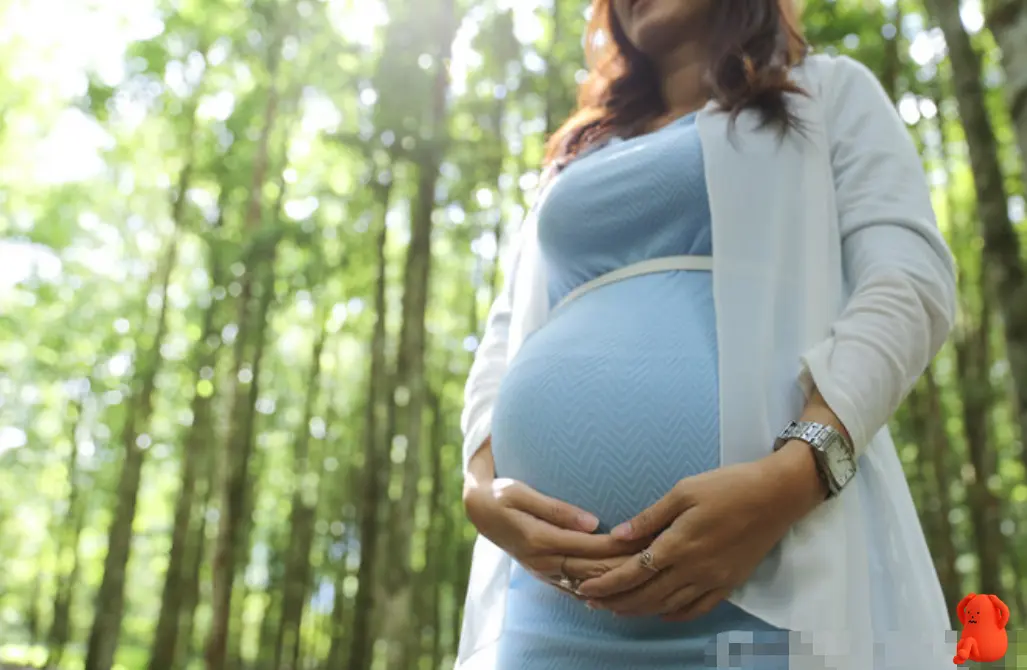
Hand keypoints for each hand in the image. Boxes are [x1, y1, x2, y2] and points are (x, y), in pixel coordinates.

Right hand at [463, 444, 647, 593]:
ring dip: (616, 582)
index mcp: (539, 540)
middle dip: (625, 567)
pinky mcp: (545, 574)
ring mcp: (543, 571)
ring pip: (588, 584)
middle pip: (593, 571)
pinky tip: (620, 592)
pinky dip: (600, 591)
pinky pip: (577, 589)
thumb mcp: (521, 493)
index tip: (645, 540)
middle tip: (657, 559)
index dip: (618, 547)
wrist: (478, 511)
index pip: (589, 547)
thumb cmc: (501, 495)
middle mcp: (543, 561)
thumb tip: (592, 522)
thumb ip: (556, 508)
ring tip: (647, 575)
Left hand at [574, 442, 824, 619]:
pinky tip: (661, 613)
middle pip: (647, 595)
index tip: (584, 588)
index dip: (607, 584)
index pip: (633, 572)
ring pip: (669, 605)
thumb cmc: (728, 486)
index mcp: (679, 544)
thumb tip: (617, 536)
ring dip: (640, 610)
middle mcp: (694, 569)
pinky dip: (675, 614)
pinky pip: (697, 608)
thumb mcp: (684, 491)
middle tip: (591, 603)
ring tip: (617, 609)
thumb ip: (650, 518)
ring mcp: (713, 580)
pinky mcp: (730, 584)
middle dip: (615, 601)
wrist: (776, 496)